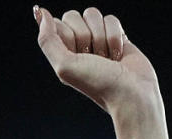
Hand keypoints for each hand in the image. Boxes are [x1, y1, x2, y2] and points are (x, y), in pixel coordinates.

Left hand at [34, 6, 171, 138]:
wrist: (131, 94)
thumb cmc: (98, 84)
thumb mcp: (64, 66)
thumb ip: (47, 40)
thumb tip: (40, 12)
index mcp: (61, 53)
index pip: (57, 24)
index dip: (68, 34)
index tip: (77, 54)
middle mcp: (77, 46)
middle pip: (74, 16)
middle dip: (86, 35)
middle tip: (94, 58)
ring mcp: (97, 40)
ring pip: (93, 14)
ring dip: (102, 37)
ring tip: (107, 58)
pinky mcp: (116, 37)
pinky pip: (111, 19)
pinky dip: (115, 36)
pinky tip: (118, 55)